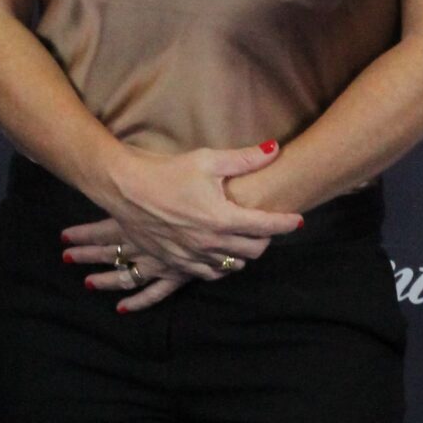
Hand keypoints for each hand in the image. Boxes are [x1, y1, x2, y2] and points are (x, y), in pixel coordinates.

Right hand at [60, 140, 301, 309]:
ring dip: (243, 254)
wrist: (125, 189)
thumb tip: (274, 150)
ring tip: (244, 239)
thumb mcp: (207, 160)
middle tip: (266, 226)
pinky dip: (220, 265)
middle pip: (254, 251)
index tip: (297, 220)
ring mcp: (193, 255)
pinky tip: (220, 254)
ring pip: (232, 265)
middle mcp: (211, 242)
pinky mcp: (177, 262)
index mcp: (222, 218)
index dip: (287, 223)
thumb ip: (245, 159)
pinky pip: (208, 273)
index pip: (267, 226)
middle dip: (265, 239)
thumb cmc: (166, 171)